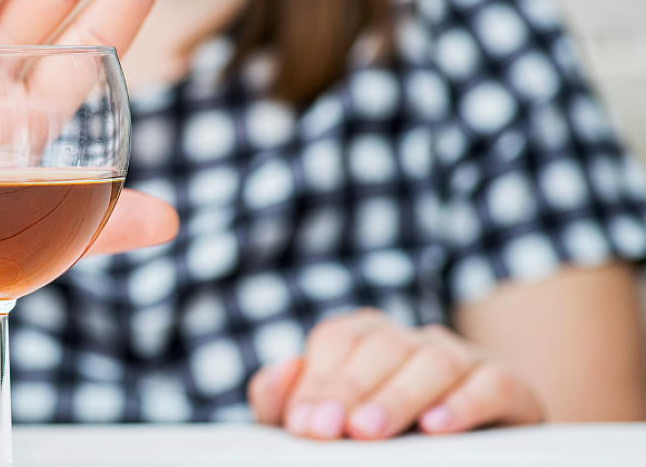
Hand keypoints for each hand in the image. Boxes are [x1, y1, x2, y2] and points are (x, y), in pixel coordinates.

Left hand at [248, 309, 543, 439]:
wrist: (471, 459)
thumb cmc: (382, 444)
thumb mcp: (326, 427)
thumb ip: (285, 403)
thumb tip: (282, 367)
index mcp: (368, 339)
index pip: (338, 340)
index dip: (317, 380)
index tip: (303, 426)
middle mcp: (416, 340)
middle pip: (382, 346)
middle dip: (351, 389)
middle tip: (331, 431)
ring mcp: (465, 359)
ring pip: (435, 360)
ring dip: (399, 396)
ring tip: (370, 432)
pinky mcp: (510, 387)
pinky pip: (492, 383)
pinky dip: (463, 404)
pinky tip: (436, 428)